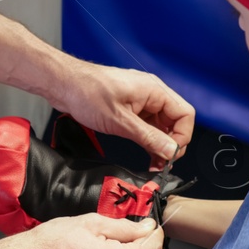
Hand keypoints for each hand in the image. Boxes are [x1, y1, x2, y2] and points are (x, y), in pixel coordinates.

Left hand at [47, 59, 194, 169]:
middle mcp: (151, 94)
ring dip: (159, 144)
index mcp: (154, 90)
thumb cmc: (87, 92)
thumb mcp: (120, 121)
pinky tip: (146, 153)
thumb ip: (148, 137)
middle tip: (162, 163)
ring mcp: (140, 101)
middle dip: (171, 143)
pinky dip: (148, 140)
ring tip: (154, 164)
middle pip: (175, 121)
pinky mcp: (130, 108)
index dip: (181, 137)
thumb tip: (171, 150)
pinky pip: (147, 125)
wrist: (64, 84)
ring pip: (161, 125)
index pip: (185, 115)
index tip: (170, 155)